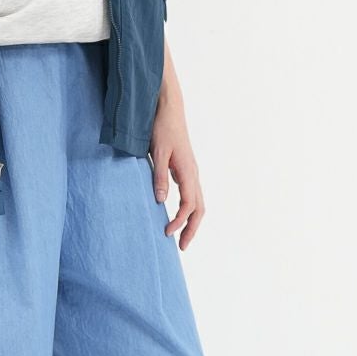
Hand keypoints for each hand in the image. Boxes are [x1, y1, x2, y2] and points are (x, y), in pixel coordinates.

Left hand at [149, 87, 204, 248]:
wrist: (168, 109)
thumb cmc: (162, 127)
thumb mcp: (157, 151)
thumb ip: (159, 176)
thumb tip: (161, 201)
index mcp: (188, 171)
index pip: (189, 205)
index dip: (179, 221)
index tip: (166, 233)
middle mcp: (193, 173)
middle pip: (199, 208)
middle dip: (192, 229)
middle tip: (181, 246)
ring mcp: (191, 172)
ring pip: (198, 202)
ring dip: (191, 221)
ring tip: (181, 235)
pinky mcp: (186, 169)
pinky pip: (192, 194)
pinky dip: (189, 209)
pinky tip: (178, 214)